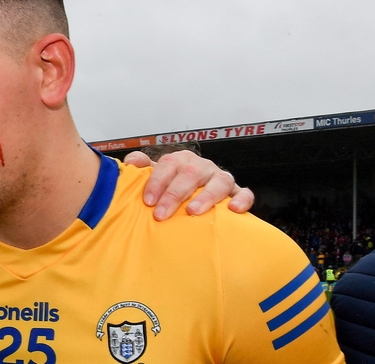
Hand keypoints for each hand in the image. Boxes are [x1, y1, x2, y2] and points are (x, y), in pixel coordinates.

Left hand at [124, 150, 254, 220]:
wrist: (195, 193)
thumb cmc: (173, 185)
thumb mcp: (156, 175)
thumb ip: (141, 166)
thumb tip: (130, 163)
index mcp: (181, 160)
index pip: (168, 164)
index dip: (157, 182)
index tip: (148, 201)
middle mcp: (201, 166)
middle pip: (190, 174)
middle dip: (174, 194)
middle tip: (162, 213)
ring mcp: (220, 178)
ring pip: (219, 181)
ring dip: (206, 196)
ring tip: (193, 211)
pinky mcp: (236, 192)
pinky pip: (244, 193)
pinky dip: (241, 199)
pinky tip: (232, 210)